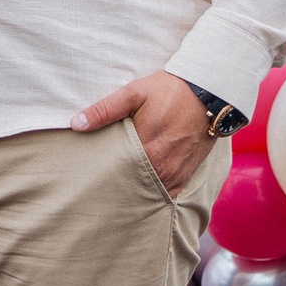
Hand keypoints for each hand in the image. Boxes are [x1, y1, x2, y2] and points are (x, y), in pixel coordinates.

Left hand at [70, 71, 214, 200]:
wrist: (209, 93)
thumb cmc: (169, 91)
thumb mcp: (134, 93)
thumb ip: (104, 110)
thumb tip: (76, 124)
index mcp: (145, 150)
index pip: (114, 173)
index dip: (101, 175)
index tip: (89, 176)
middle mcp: (161, 168)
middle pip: (130, 186)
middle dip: (115, 186)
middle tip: (99, 187)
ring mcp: (175, 174)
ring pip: (147, 192)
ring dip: (134, 190)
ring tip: (117, 190)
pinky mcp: (186, 176)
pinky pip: (166, 194)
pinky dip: (153, 193)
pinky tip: (141, 190)